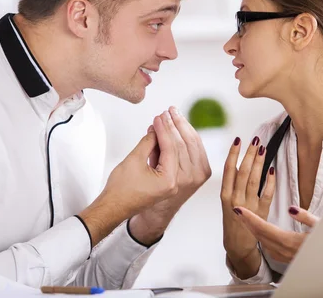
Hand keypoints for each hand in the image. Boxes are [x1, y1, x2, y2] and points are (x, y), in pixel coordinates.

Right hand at [130, 106, 211, 244]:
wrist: (133, 210)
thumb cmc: (125, 189)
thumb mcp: (133, 162)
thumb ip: (148, 141)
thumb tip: (158, 125)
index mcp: (171, 181)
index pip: (171, 146)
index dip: (164, 128)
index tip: (158, 116)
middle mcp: (187, 181)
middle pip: (185, 144)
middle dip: (175, 125)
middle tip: (167, 112)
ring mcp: (194, 180)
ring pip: (194, 146)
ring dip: (184, 129)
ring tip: (174, 115)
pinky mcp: (196, 178)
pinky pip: (196, 153)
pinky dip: (190, 139)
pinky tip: (182, 128)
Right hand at [220, 136, 275, 278]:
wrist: (237, 245)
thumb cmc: (232, 220)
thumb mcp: (226, 201)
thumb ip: (231, 184)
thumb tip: (237, 163)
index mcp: (225, 195)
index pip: (229, 169)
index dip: (233, 153)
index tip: (238, 140)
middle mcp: (235, 199)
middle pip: (242, 172)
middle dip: (249, 154)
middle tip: (255, 139)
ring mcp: (249, 206)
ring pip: (254, 180)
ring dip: (259, 163)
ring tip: (262, 149)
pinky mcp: (261, 212)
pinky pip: (267, 193)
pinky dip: (270, 181)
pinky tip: (272, 169)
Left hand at [233, 205, 319, 262]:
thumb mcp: (320, 227)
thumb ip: (305, 217)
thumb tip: (291, 209)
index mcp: (289, 241)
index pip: (263, 227)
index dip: (249, 218)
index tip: (238, 209)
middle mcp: (283, 250)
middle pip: (259, 234)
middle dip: (246, 222)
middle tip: (237, 210)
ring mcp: (284, 256)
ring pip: (262, 241)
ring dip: (252, 229)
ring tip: (245, 218)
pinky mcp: (286, 258)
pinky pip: (268, 247)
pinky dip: (261, 237)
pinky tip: (260, 232)